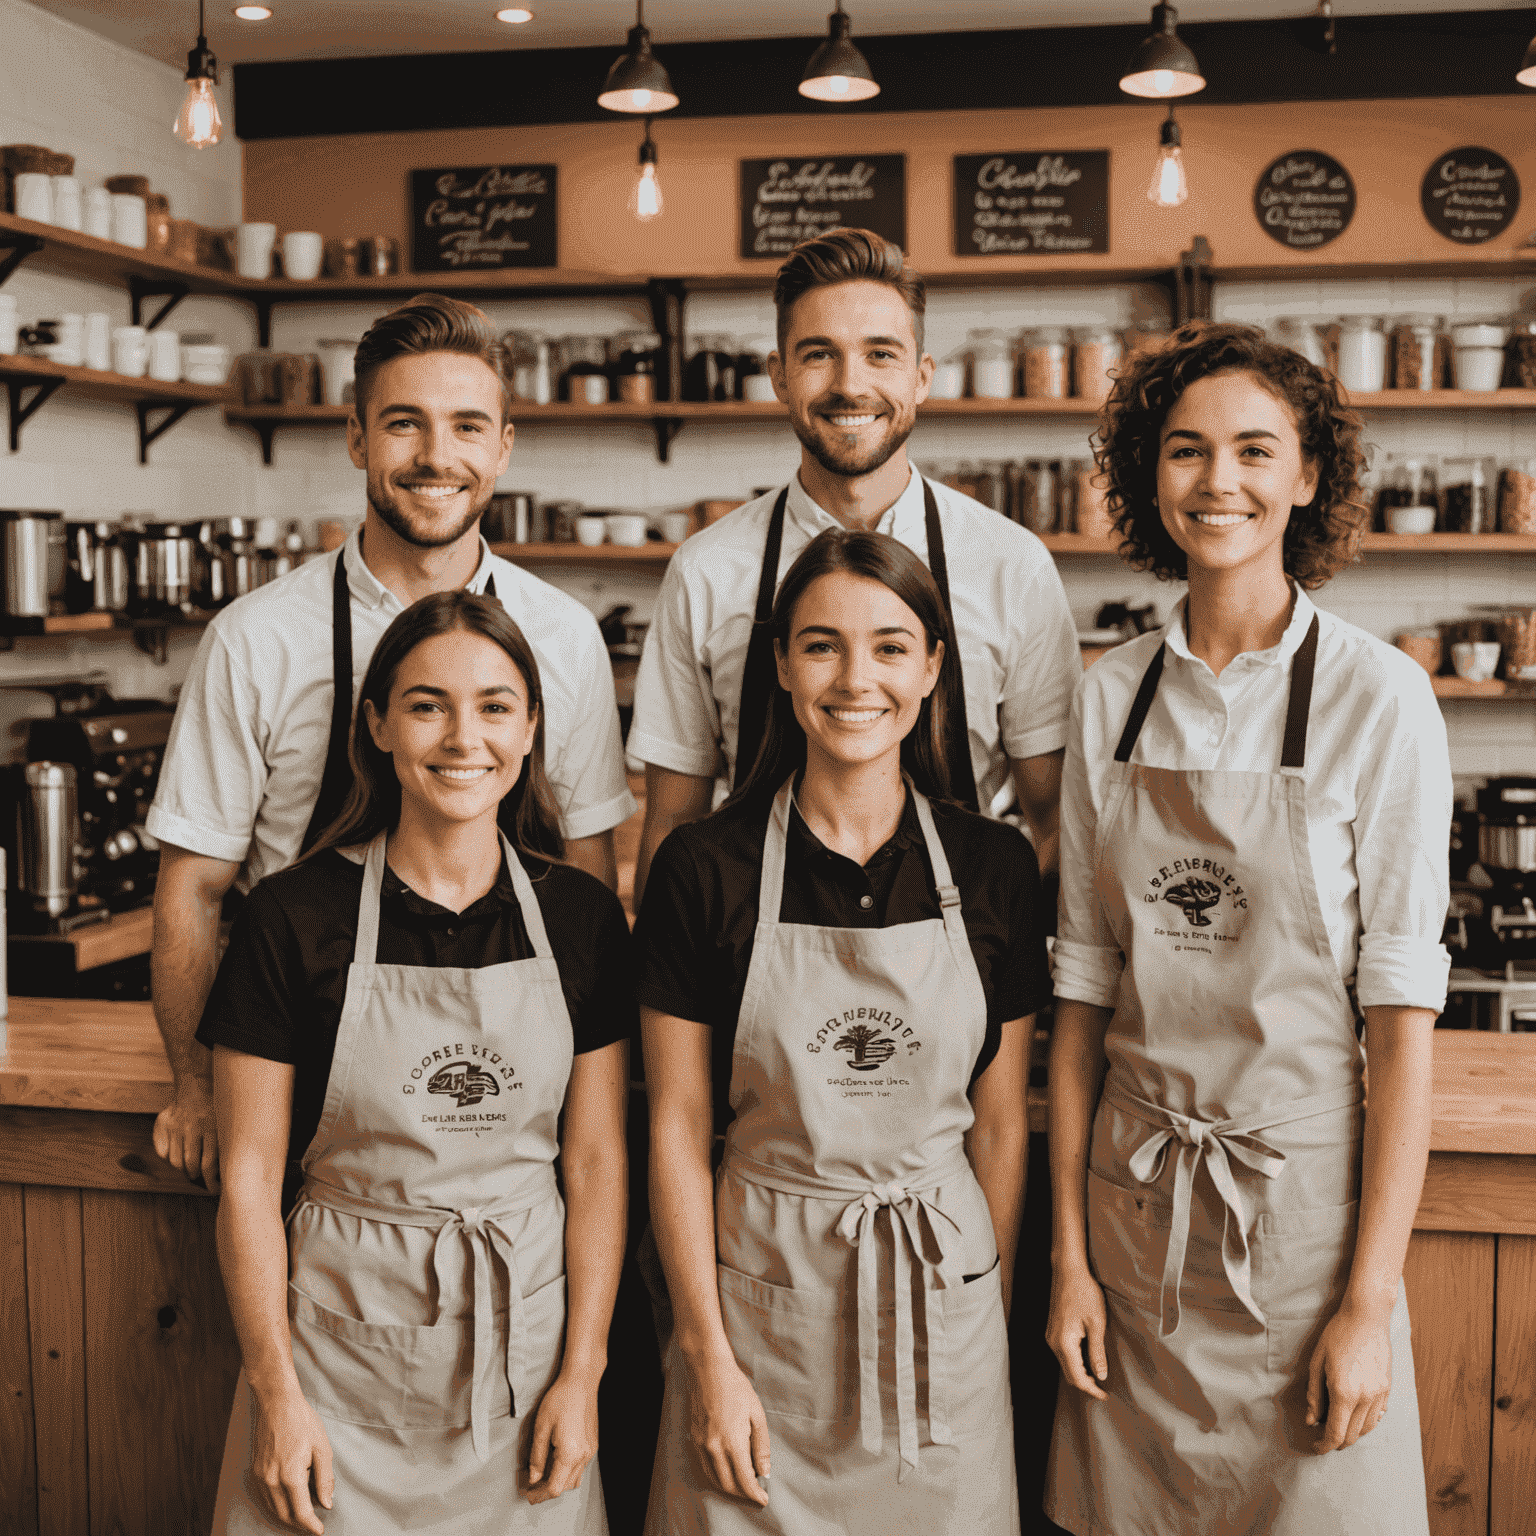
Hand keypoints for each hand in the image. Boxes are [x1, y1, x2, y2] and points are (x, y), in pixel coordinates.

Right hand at [153, 1074, 219, 1190]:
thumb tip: (226, 1178)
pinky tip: (178, 1153)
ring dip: (183, 1169)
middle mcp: (192, 1126)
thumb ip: (224, 1149)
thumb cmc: (216, 1113)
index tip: (215, 1190)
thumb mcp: (226, 1126)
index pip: (209, 1165)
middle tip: (200, 1178)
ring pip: (175, 1161)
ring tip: (190, 1167)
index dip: (211, 1182)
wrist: (198, 1086)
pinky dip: (169, 1157)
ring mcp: (175, 1125)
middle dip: (196, 1177)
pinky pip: (162, 1152)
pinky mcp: (162, 1124)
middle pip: (190, 1165)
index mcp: (212, 1128)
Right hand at [246, 1385, 332, 1533]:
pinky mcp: (255, 1472)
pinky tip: (288, 1500)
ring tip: (304, 1515)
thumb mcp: (322, 1448)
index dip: (311, 1525)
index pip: (301, 1512)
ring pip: (273, 1508)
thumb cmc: (303, 1422)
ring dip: (288, 1516)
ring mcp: (260, 1477)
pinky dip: (277, 1504)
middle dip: (300, 1524)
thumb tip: (327, 1503)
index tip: (320, 1531)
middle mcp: (272, 1480)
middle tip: (313, 1525)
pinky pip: (265, 1497)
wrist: (277, 1404)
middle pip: (285, 1515)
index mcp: (291, 1475)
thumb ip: (325, 1478)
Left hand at [526, 1368, 599, 1503]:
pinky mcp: (593, 1443)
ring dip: (559, 1482)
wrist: (581, 1381)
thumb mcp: (541, 1427)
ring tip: (543, 1475)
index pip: (554, 1487)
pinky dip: (568, 1471)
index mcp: (570, 1454)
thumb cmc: (560, 1399)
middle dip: (548, 1490)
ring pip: (575, 1479)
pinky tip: (557, 1461)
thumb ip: (537, 1456)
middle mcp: (583, 1455)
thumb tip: (533, 1478)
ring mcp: (591, 1450)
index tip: (528, 1495)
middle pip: (566, 1486)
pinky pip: (581, 1466)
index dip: (539, 1495)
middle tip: (532, 1487)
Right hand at [684, 1349, 769, 1506]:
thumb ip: (761, 1446)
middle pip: (728, 1485)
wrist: (709, 1370)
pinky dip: (717, 1476)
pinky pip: (705, 1467)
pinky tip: (727, 1471)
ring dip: (729, 1487)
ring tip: (744, 1483)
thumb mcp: (757, 1414)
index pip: (744, 1480)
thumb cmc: (736, 1388)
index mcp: (732, 1442)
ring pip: (714, 1479)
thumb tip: (764, 1470)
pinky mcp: (694, 1439)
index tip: (763, 1499)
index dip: (755, 1494)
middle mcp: (714, 1448)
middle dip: (743, 1493)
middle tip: (756, 1492)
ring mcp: (702, 1444)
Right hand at [1046, 1262, 1108, 1400]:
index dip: (1091, 1390)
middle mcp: (1052, 1342)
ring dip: (1080, 1373)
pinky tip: (1087, 1360)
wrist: (1068, 1270)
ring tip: (1097, 1376)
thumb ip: (1097, 1352)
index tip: (1105, 1396)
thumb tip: (1100, 1376)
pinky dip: (1075, 1362)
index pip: (1077, 1377)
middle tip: (1103, 1390)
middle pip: (1068, 1374)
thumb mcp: (1097, 1323)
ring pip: (1065, 1364)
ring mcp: (1050, 1335)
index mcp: (1064, 1343)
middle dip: (1085, 1384)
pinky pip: (1063, 1353)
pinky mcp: (1052, 1329)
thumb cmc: (1085, 1293)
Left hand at [1307, 1298, 1393, 1452]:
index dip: (1325, 1445)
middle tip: (1324, 1438)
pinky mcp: (1388, 1389)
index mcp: (1344, 1392)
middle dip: (1337, 1442)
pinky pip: (1378, 1416)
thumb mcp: (1317, 1361)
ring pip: (1367, 1429)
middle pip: (1352, 1435)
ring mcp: (1380, 1394)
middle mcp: (1365, 1398)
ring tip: (1338, 1428)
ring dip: (1353, 1434)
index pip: (1336, 1433)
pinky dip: (1366, 1422)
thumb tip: (1312, 1421)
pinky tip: (1356, 1416)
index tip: (1316, 1448)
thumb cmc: (1337, 1335)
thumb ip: (1315, 1394)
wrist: (1367, 1317)